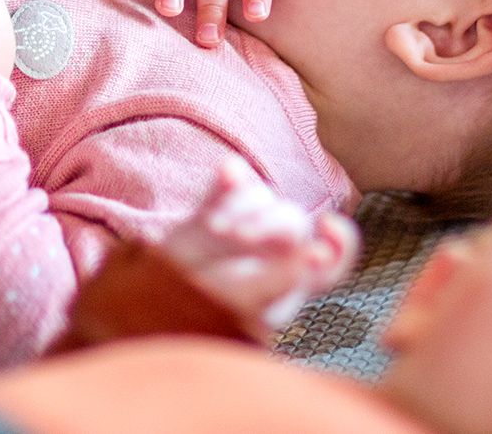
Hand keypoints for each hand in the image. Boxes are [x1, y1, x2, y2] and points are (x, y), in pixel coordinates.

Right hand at [159, 158, 359, 332]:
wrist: (151, 306)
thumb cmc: (203, 317)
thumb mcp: (244, 307)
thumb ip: (280, 280)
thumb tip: (311, 250)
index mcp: (292, 282)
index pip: (334, 257)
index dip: (340, 239)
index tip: (324, 226)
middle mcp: (273, 251)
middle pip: (292, 219)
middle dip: (269, 223)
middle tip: (240, 238)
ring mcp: (241, 228)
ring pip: (261, 196)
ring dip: (243, 205)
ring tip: (217, 229)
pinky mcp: (210, 211)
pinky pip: (230, 179)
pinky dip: (231, 174)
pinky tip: (226, 175)